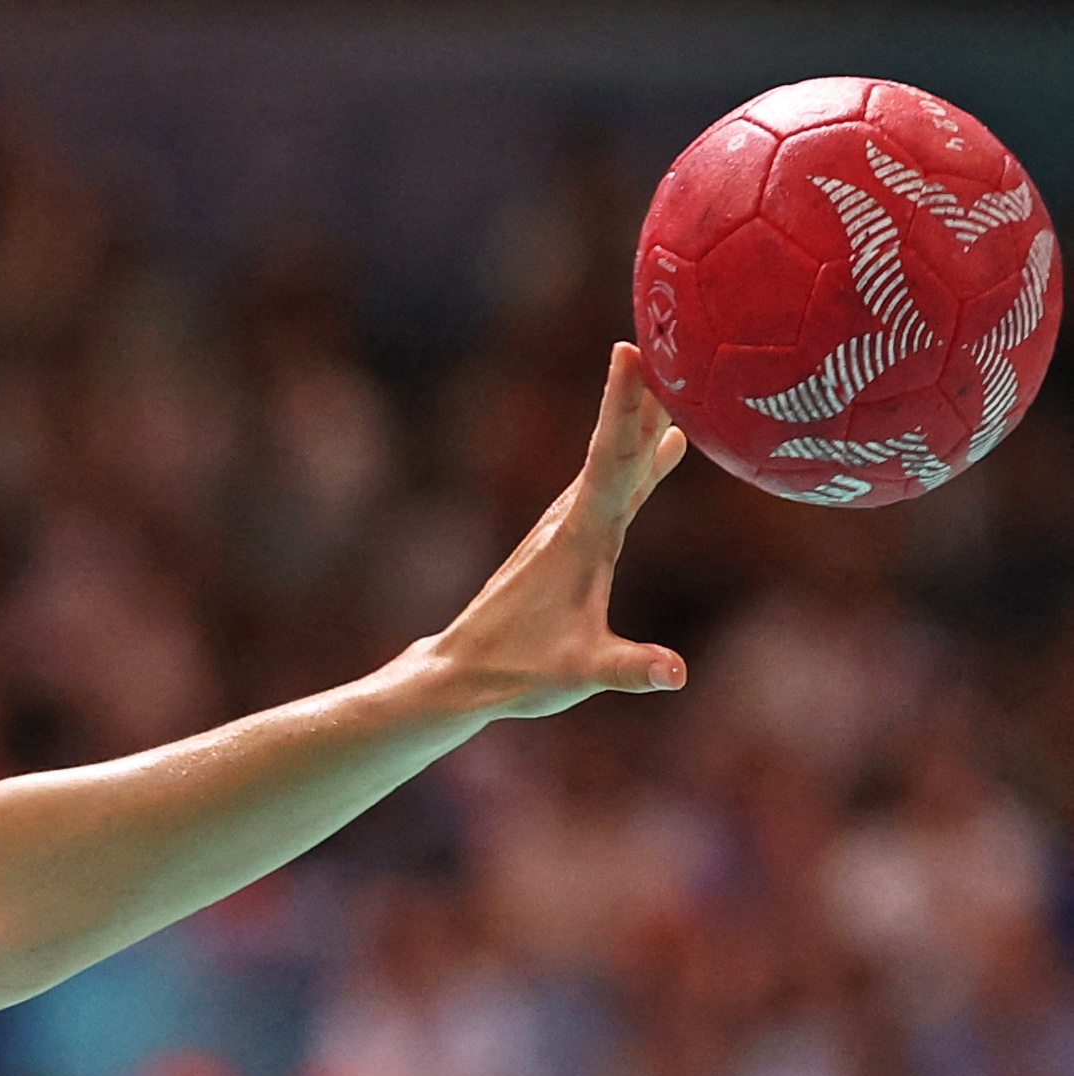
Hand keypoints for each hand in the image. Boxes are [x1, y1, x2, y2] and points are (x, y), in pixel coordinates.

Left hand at [420, 341, 690, 721]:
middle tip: (673, 330)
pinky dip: (641, 452)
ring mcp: (571, 525)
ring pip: (616, 457)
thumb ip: (628, 671)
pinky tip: (668, 439)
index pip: (611, 459)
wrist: (464, 674)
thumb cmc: (519, 673)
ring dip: (644, 412)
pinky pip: (616, 481)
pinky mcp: (573, 538)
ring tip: (680, 369)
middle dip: (642, 387)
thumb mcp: (579, 674)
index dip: (625, 406)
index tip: (631, 350)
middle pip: (616, 442)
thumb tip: (675, 675)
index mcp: (580, 537)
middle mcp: (572, 519)